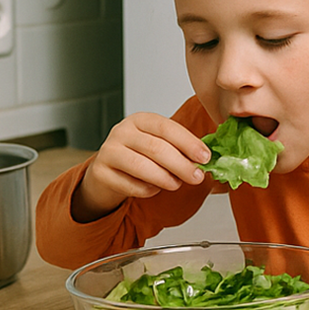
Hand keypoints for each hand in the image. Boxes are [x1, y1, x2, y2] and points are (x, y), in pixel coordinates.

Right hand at [73, 112, 210, 220]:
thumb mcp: (159, 144)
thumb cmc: (140, 156)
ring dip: (165, 178)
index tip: (205, 157)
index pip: (167, 127)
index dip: (188, 143)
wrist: (107, 173)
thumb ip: (181, 148)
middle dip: (181, 164)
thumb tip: (208, 159)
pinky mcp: (100, 172)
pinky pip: (129, 184)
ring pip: (141, 166)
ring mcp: (108, 151)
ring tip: (177, 184)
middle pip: (156, 148)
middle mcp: (122, 131)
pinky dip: (147, 190)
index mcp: (141, 120)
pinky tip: (155, 189)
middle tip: (197, 176)